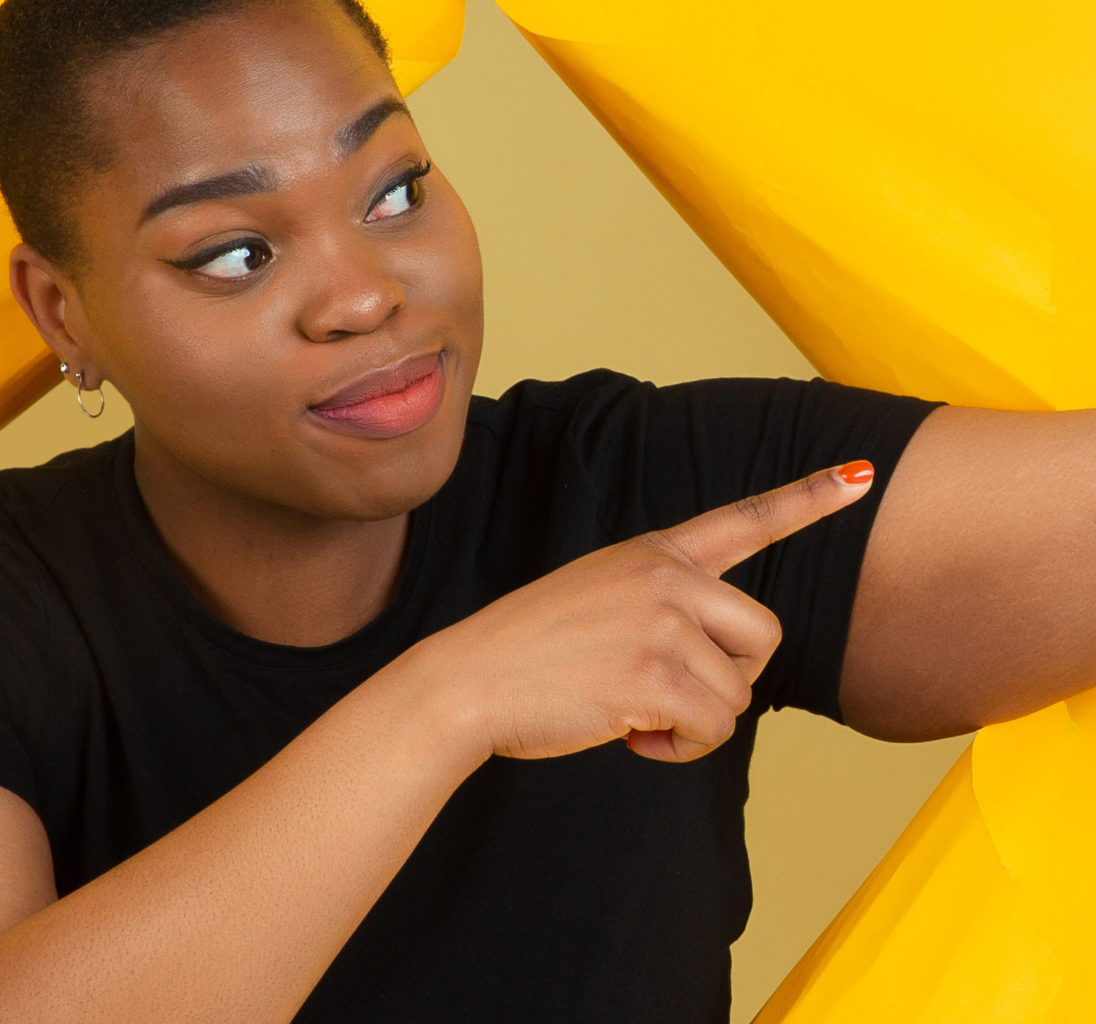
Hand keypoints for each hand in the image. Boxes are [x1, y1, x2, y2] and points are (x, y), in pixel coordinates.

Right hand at [418, 462, 875, 763]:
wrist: (467, 680)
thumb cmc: (527, 654)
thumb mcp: (596, 598)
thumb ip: (660, 606)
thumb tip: (719, 669)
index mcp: (652, 553)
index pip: (744, 520)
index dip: (809, 499)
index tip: (862, 477)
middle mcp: (666, 578)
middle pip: (765, 637)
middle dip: (730, 680)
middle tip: (669, 696)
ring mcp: (662, 623)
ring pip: (738, 694)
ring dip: (695, 723)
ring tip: (633, 714)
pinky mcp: (656, 674)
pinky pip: (714, 728)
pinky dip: (680, 749)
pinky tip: (631, 735)